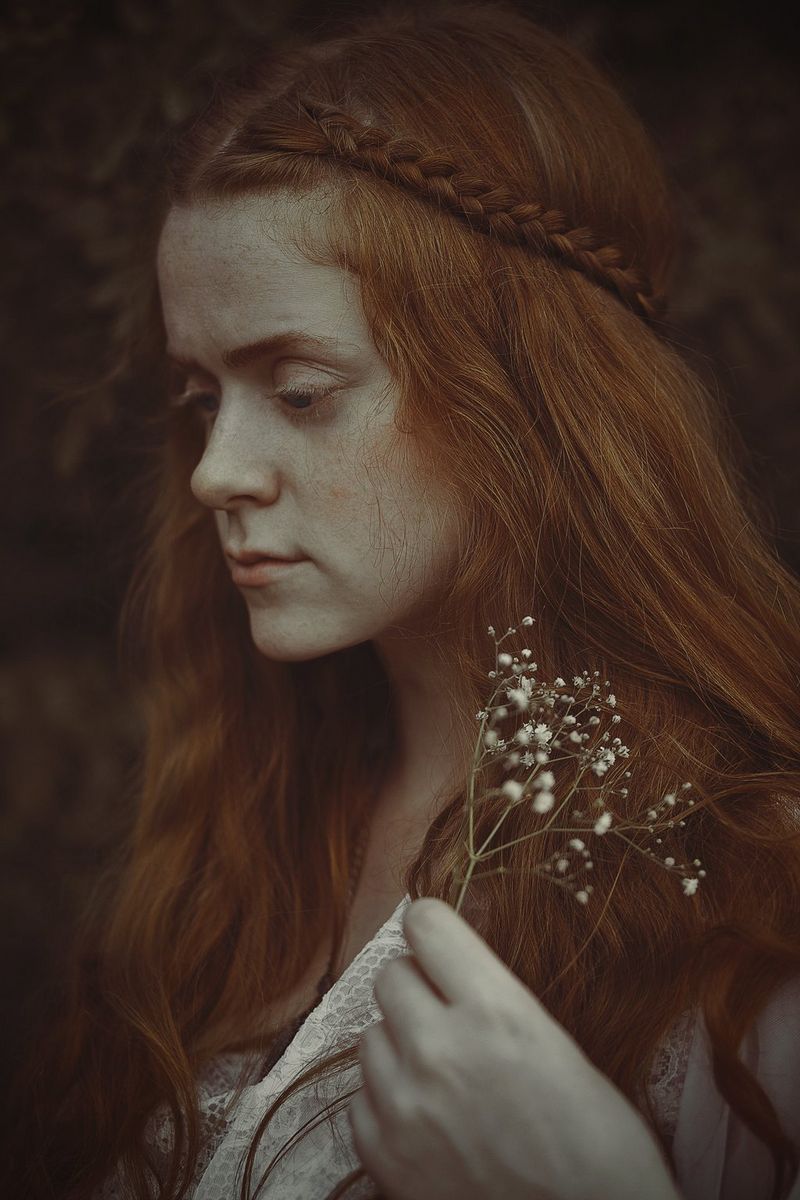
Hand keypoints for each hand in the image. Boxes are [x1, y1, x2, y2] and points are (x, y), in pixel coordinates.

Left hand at [348, 897, 681, 1199]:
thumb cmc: (601, 1154)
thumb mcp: (560, 1051)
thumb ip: (497, 1003)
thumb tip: (455, 974)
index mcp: (497, 1013)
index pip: (427, 925)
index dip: (433, 929)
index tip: (438, 940)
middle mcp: (440, 1050)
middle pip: (391, 975)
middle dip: (417, 987)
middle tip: (446, 1014)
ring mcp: (405, 1106)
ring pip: (370, 1035)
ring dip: (399, 1045)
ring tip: (442, 1075)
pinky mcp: (384, 1157)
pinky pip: (361, 1099)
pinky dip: (388, 1103)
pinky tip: (428, 1121)